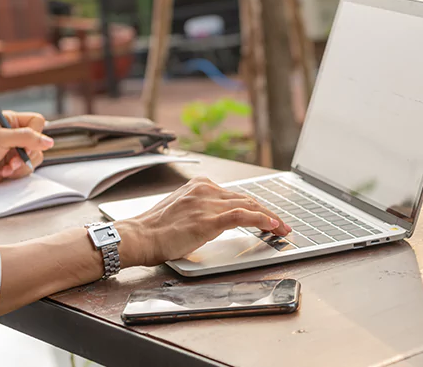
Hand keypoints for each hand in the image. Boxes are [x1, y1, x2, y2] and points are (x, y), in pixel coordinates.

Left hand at [0, 111, 53, 191]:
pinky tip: (2, 172)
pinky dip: (16, 173)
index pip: (37, 121)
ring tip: (5, 168)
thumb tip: (49, 142)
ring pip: (36, 157)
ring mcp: (16, 150)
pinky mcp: (15, 164)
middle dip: (26, 154)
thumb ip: (26, 138)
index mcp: (11, 120)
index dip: (35, 134)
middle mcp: (15, 134)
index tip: (25, 144)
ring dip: (20, 165)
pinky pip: (28, 168)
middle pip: (39, 142)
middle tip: (12, 159)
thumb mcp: (1, 139)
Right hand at [115, 177, 291, 267]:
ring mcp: (207, 204)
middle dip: (269, 212)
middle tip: (283, 225)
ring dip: (271, 218)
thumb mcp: (181, 210)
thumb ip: (200, 209)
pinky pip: (242, 216)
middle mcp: (205, 190)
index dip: (257, 206)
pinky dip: (261, 220)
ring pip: (249, 206)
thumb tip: (220, 220)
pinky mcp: (208, 219)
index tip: (269, 216)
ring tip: (284, 229)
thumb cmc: (155, 229)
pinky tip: (273, 226)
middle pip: (247, 199)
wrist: (139, 236)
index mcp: (200, 186)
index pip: (236, 195)